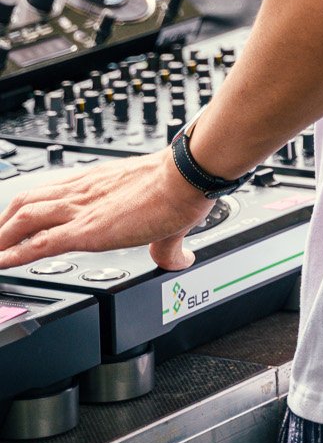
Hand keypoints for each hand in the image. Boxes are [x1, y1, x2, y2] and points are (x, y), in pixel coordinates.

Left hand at [0, 150, 213, 273]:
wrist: (185, 177)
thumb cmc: (178, 186)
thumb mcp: (168, 217)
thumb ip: (166, 243)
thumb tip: (177, 258)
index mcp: (96, 183)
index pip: (51, 192)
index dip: (30, 208)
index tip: (18, 222)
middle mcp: (82, 193)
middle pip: (27, 201)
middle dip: (4, 224)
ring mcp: (81, 210)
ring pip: (24, 218)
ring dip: (2, 238)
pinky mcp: (86, 231)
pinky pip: (39, 244)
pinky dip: (15, 255)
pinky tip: (2, 264)